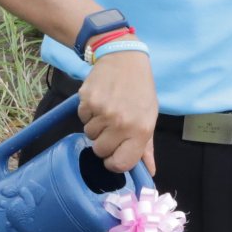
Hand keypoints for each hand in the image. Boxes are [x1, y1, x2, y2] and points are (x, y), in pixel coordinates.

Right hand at [79, 53, 157, 175]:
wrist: (124, 59)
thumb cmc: (140, 90)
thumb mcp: (149, 117)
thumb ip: (146, 147)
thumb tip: (149, 173)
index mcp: (140, 130)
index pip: (121, 163)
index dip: (114, 163)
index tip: (113, 156)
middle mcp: (121, 123)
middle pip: (100, 150)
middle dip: (104, 142)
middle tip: (112, 126)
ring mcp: (103, 111)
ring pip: (89, 135)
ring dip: (95, 126)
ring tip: (107, 109)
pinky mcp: (87, 100)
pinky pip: (81, 118)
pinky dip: (88, 113)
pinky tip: (100, 100)